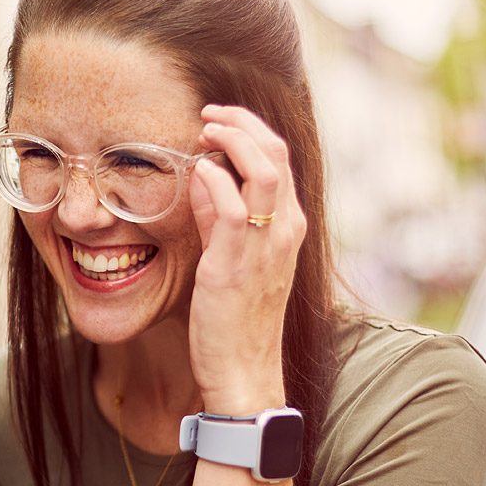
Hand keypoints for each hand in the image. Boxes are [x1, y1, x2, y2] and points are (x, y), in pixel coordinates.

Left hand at [186, 103, 306, 414]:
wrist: (245, 371)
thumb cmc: (236, 318)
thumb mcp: (231, 256)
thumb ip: (218, 217)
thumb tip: (204, 177)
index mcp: (288, 227)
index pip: (280, 159)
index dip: (251, 130)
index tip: (219, 120)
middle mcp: (285, 231)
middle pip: (277, 154)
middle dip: (243, 123)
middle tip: (209, 113)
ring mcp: (266, 247)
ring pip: (264, 171)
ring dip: (233, 140)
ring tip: (205, 129)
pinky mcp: (236, 265)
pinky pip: (233, 209)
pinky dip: (216, 180)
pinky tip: (198, 170)